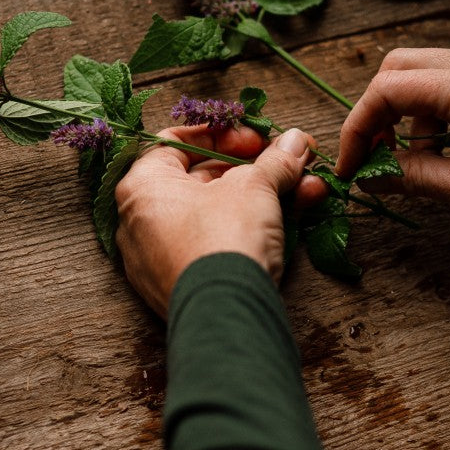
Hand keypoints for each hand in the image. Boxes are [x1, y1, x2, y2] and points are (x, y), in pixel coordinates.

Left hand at [115, 125, 324, 316]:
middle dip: (254, 169)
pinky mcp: (181, 287)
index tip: (259, 139)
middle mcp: (140, 222)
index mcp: (142, 187)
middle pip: (201, 180)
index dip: (223, 134)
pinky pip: (214, 245)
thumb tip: (296, 142)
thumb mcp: (255, 186)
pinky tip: (294, 220)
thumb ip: (274, 161)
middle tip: (289, 164)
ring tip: (309, 190)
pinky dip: (249, 231)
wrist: (225, 315)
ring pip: (215, 215)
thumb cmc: (224, 237)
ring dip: (264, 198)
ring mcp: (158, 259)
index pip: (176, 143)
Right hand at [334, 46, 449, 242]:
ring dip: (411, 116)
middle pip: (401, 67)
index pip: (389, 89)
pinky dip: (441, 113)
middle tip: (374, 159)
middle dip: (377, 113)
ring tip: (423, 166)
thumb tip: (374, 175)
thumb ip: (417, 179)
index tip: (352, 166)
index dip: (357, 129)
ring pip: (429, 72)